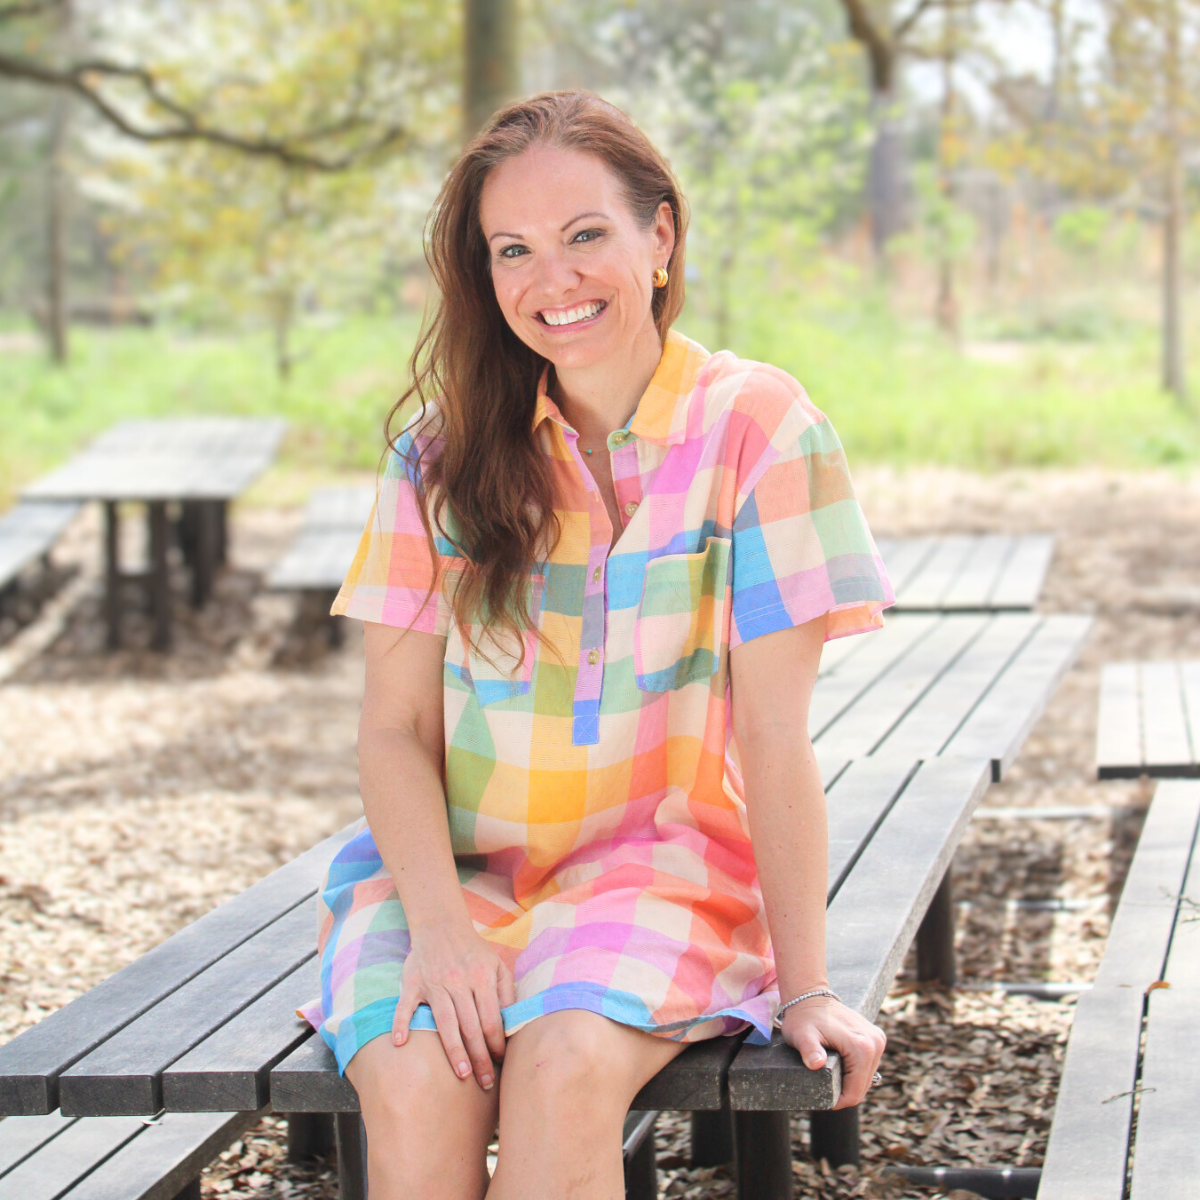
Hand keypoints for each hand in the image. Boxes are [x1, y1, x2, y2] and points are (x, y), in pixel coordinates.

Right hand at [392, 922, 516, 1090]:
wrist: (441, 925)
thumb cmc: (473, 952)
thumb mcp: (497, 965)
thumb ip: (506, 992)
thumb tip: (512, 1024)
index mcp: (482, 978)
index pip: (491, 1019)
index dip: (496, 1044)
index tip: (500, 1062)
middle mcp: (459, 982)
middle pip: (471, 1027)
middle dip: (480, 1058)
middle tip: (485, 1083)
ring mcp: (434, 983)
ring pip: (445, 1022)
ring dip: (454, 1051)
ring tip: (462, 1075)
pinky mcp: (413, 983)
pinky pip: (406, 1005)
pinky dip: (401, 1023)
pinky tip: (401, 1043)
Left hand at [780, 997, 885, 1109]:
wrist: (810, 996)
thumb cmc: (803, 1018)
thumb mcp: (801, 1036)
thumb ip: (809, 1050)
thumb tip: (817, 1064)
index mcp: (862, 1047)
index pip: (855, 1092)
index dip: (838, 1102)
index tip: (822, 1101)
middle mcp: (875, 1043)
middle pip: (863, 1087)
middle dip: (844, 1093)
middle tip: (823, 1092)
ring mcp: (877, 1039)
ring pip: (866, 1078)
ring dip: (850, 1083)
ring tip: (829, 1081)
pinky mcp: (875, 1038)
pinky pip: (867, 1066)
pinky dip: (854, 1072)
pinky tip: (840, 1070)